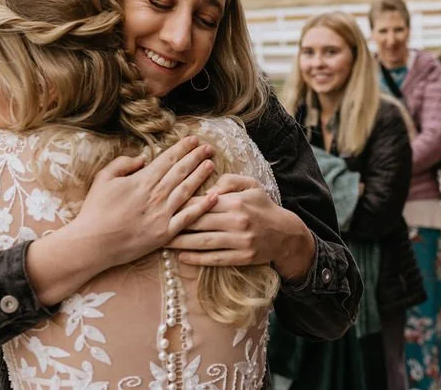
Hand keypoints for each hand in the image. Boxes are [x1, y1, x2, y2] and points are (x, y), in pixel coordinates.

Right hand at [26, 136, 218, 304]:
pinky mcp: (165, 233)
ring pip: (187, 190)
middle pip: (181, 171)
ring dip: (201, 175)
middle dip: (196, 157)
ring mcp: (163, 214)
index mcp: (142, 180)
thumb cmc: (95, 210)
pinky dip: (202, 206)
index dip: (182, 148)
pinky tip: (214, 197)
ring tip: (211, 164)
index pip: (168, 159)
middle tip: (209, 147)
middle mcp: (156, 194)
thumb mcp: (103, 178)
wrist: (93, 243)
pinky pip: (188, 217)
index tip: (194, 140)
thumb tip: (142, 158)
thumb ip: (123, 164)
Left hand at [167, 174, 315, 281]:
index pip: (203, 202)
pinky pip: (214, 259)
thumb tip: (209, 187)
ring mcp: (238, 242)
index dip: (182, 204)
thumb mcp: (251, 185)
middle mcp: (236, 222)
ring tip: (162, 242)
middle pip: (199, 223)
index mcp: (236, 202)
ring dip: (181, 243)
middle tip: (155, 224)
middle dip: (175, 224)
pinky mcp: (240, 258)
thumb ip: (229, 180)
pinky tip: (181, 257)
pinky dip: (196, 259)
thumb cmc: (263, 207)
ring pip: (203, 242)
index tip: (165, 204)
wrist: (284, 234)